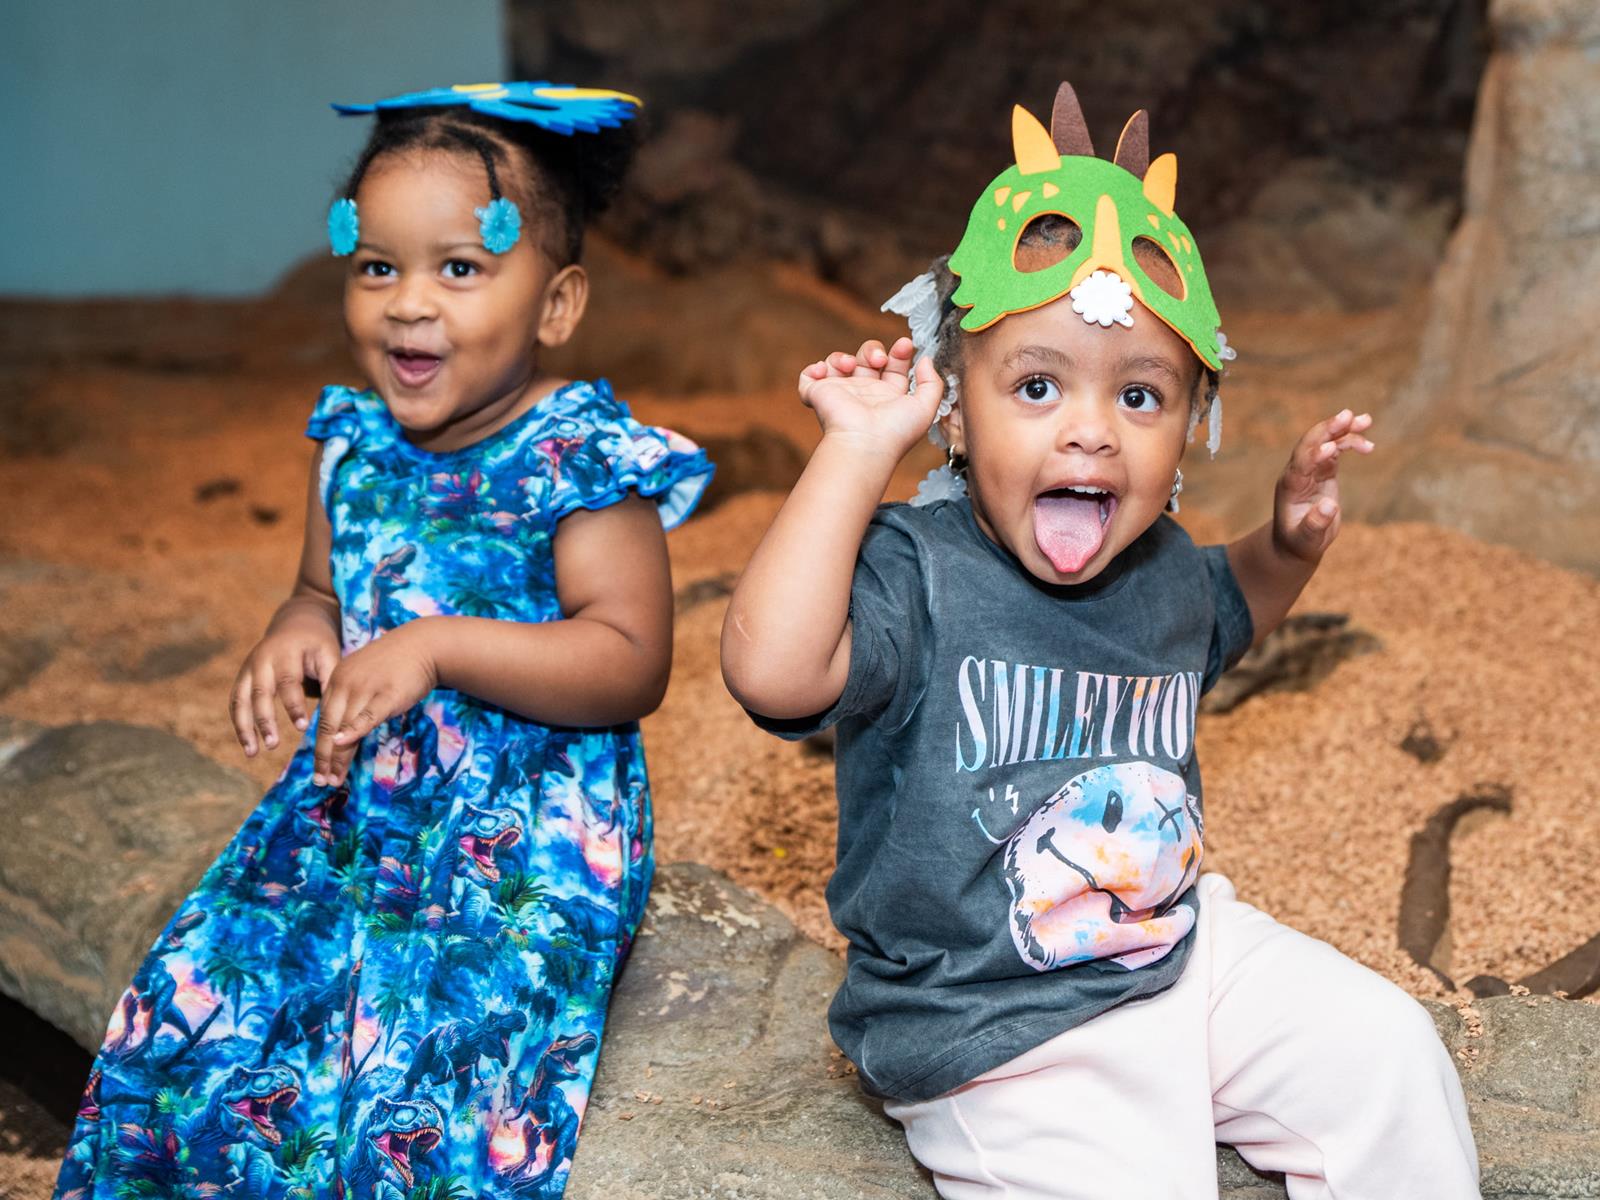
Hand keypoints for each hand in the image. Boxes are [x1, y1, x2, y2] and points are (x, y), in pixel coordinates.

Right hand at [230, 616, 339, 756]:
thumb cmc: (318, 644)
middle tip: (274, 745)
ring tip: (253, 753)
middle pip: (260, 692)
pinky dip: (239, 724)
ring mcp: (248, 668)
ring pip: (241, 699)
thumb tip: (336, 711)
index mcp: (286, 652)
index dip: (293, 705)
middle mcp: (262, 659)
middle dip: (265, 719)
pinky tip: (247, 745)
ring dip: (245, 727)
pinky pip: (236, 703)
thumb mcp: (328, 653)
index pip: (288, 681)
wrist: (296, 623)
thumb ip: (329, 678)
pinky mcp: (242, 678)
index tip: (303, 727)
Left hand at [311, 620, 438, 787]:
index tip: (319, 768)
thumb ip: (353, 699)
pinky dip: (353, 730)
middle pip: (329, 726)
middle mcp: (345, 684)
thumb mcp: (366, 677)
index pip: (323, 719)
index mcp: (337, 679)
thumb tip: (345, 729)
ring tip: (335, 779)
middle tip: (320, 781)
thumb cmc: (398, 662)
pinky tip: (343, 743)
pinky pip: (367, 716)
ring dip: (338, 756)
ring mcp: (365, 689)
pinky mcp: (387, 695)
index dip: (320, 746)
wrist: (424, 644)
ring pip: (344, 726)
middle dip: (324, 757)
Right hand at [798, 337, 944, 461]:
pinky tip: (825, 371)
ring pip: (838, 362)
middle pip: (866, 358)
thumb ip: (932, 382)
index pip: (893, 367)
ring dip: (843, 356)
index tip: (904, 344)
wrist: (864, 444)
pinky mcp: (818, 396)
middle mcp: (864, 394)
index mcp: (888, 396)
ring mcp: (840, 394)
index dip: (899, 352)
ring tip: (849, 366)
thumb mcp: (926, 407)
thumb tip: (924, 360)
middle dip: (872, 350)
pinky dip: (813, 370)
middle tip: (878, 360)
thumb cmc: (895, 432)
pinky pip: (808, 377)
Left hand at [1273, 409, 1374, 563]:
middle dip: (1328, 429)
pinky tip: (1368, 444)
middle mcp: (1297, 473)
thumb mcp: (1306, 539)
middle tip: (1349, 415)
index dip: (1314, 455)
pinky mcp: (1323, 471)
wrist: (1296, 542)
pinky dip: (1349, 442)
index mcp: (1290, 487)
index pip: (1300, 464)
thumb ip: (1315, 524)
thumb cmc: (1300, 542)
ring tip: (1366, 420)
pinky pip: (1335, 450)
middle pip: (1310, 444)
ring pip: (1325, 442)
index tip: (1331, 448)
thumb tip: (1329, 506)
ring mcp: (1310, 469)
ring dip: (1343, 430)